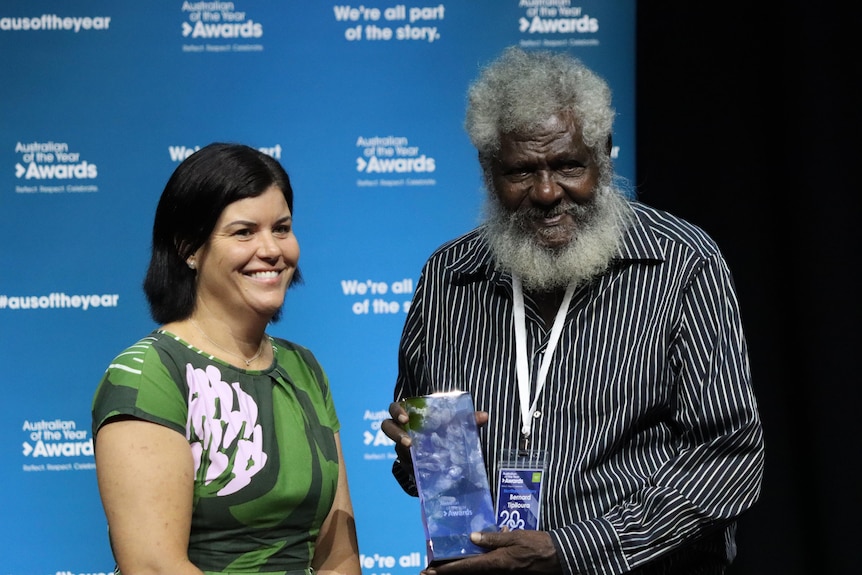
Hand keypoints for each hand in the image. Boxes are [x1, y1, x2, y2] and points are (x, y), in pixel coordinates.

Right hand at [380, 402, 489, 467]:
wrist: (446, 453)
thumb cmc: (447, 430)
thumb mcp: (456, 424)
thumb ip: (468, 420)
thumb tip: (484, 416)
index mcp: (411, 415)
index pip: (395, 408)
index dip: (397, 411)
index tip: (405, 418)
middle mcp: (403, 430)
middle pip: (387, 427)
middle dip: (395, 434)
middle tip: (408, 442)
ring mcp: (403, 448)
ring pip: (396, 448)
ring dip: (404, 452)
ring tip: (415, 456)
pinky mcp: (408, 464)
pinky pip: (406, 465)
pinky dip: (414, 466)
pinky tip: (423, 469)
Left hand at [422, 530, 560, 574]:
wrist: (559, 558)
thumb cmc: (538, 545)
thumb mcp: (515, 537)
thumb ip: (493, 539)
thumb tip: (472, 538)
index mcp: (496, 563)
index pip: (466, 567)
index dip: (446, 569)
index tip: (430, 571)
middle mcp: (497, 573)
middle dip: (446, 574)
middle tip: (427, 573)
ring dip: (459, 572)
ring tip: (441, 569)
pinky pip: (487, 573)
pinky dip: (474, 570)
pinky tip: (469, 565)